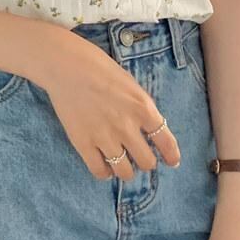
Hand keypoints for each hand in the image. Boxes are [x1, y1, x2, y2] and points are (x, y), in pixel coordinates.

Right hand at [39, 27, 180, 178]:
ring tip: (121, 164)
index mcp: (143, 108)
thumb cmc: (99, 69)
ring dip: (126, 171)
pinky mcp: (84, 144)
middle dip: (146, 162)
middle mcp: (127, 126)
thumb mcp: (131, 85)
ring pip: (125, 172)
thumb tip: (149, 129)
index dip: (171, 155)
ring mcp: (105, 137)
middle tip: (139, 157)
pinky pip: (99, 172)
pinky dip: (105, 173)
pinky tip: (104, 166)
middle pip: (147, 162)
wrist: (66, 65)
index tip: (172, 162)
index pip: (165, 140)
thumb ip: (141, 108)